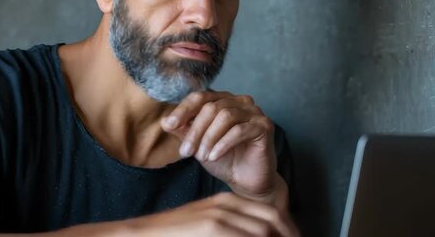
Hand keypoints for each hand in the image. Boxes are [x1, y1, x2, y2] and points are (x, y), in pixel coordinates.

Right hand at [121, 192, 299, 236]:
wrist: (144, 234)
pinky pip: (248, 236)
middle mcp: (228, 204)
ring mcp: (220, 214)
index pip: (272, 212)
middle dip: (290, 234)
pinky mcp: (212, 226)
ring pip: (264, 229)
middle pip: (274, 218)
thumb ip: (232, 229)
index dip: (290, 230)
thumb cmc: (177, 234)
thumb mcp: (208, 226)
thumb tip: (260, 234)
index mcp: (229, 201)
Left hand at [161, 91, 277, 201]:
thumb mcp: (198, 145)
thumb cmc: (223, 160)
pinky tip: (214, 157)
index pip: (200, 97)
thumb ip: (184, 132)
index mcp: (223, 100)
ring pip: (225, 116)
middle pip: (211, 107)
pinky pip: (239, 130)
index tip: (169, 125)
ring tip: (201, 157)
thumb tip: (166, 122)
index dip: (183, 110)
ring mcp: (254, 112)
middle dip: (195, 130)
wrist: (246, 181)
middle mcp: (240, 101)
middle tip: (185, 152)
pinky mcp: (264, 126)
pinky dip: (223, 144)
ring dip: (208, 138)